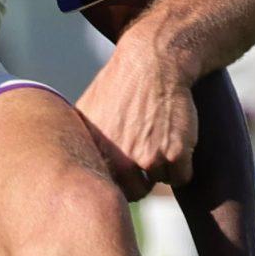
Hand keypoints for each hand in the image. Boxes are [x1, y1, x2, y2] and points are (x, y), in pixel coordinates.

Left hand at [76, 26, 197, 194]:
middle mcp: (117, 160)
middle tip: (146, 154)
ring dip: (164, 168)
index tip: (123, 168)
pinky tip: (176, 138)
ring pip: (159, 182)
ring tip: (159, 136)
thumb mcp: (86, 113)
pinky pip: (181, 177)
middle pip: (134, 192)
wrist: (152, 62)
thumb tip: (71, 169)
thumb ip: (82, 144)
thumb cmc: (120, 86)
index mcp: (94, 153)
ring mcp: (147, 159)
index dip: (117, 180)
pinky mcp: (174, 154)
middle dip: (142, 180)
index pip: (105, 187)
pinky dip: (183, 165)